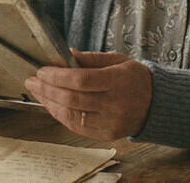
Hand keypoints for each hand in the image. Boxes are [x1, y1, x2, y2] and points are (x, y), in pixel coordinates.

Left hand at [24, 50, 151, 140]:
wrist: (157, 104)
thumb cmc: (135, 79)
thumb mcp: (117, 60)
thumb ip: (90, 59)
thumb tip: (65, 55)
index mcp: (118, 81)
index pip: (82, 80)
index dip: (58, 76)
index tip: (43, 70)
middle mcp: (114, 104)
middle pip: (73, 98)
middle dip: (47, 89)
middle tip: (32, 80)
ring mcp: (110, 122)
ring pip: (71, 114)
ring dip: (49, 102)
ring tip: (38, 91)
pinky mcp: (105, 134)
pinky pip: (76, 126)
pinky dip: (60, 115)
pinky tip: (51, 104)